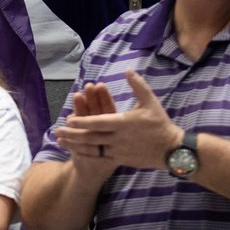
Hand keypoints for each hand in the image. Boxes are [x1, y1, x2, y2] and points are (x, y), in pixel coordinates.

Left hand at [56, 71, 181, 170]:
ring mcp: (118, 151)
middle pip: (90, 137)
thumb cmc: (160, 124)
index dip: (83, 121)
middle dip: (72, 134)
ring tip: (61, 142)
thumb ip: (138, 85)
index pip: (98, 122)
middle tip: (57, 131)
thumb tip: (127, 70)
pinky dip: (87, 154)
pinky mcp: (120, 160)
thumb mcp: (150, 102)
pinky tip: (76, 151)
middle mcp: (118, 138)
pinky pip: (100, 157)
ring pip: (93, 149)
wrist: (171, 150)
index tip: (69, 119)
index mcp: (123, 123)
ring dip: (75, 145)